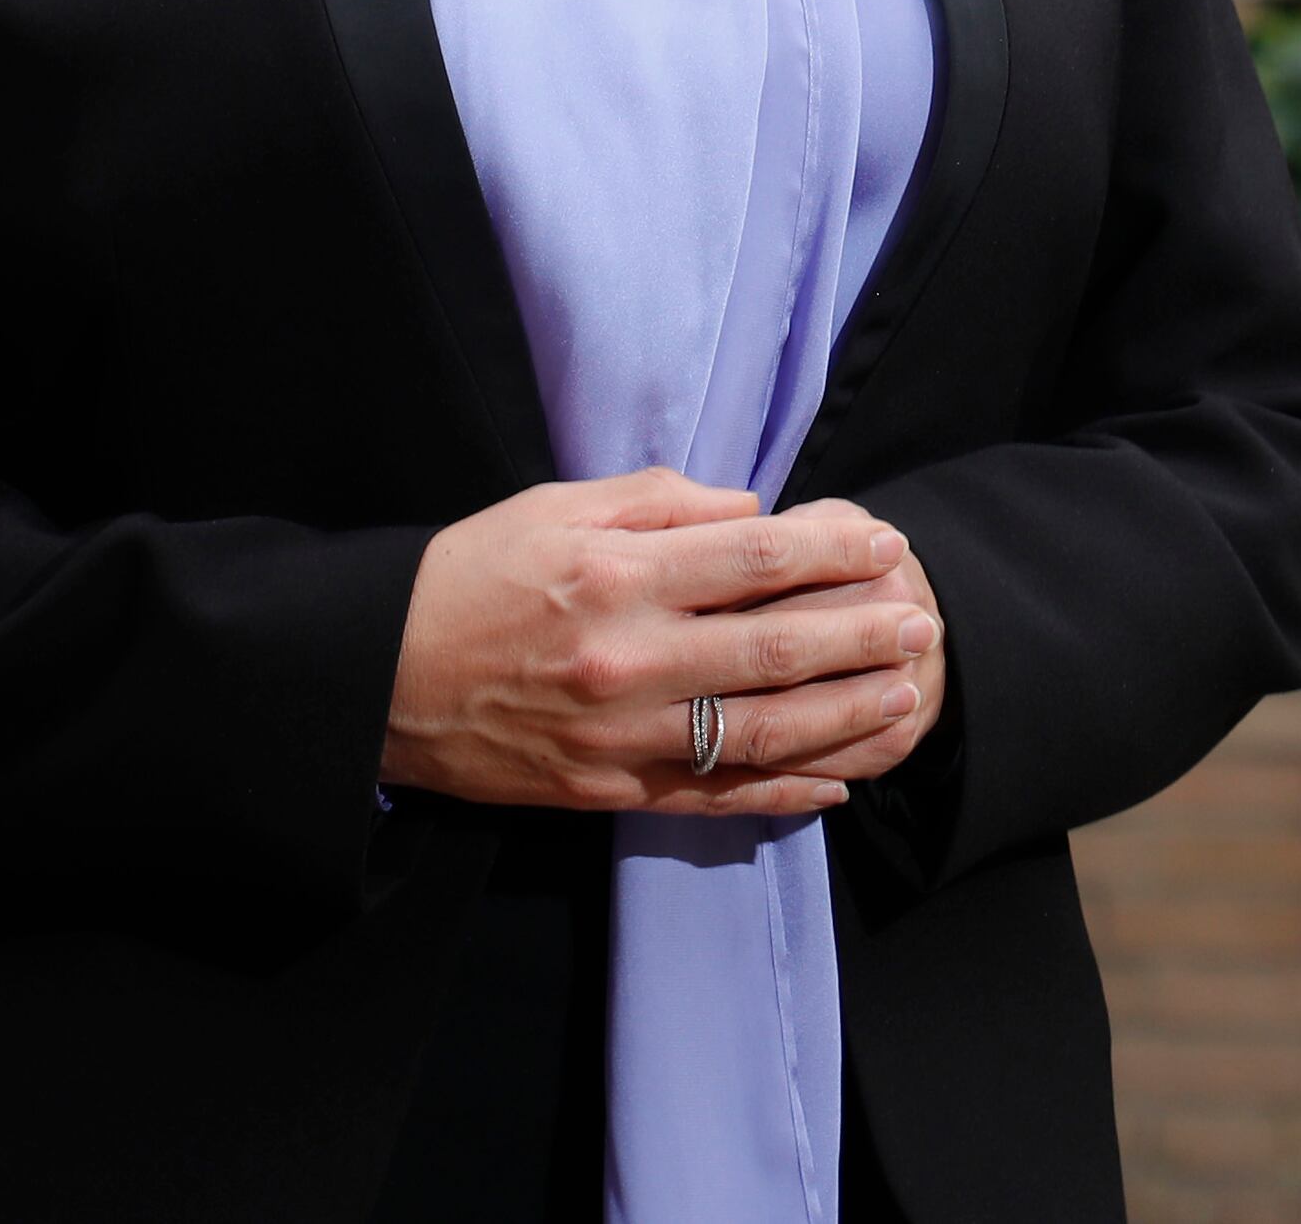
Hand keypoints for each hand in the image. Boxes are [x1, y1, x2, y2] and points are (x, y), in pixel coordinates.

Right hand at [382, 468, 941, 818]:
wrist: (379, 675)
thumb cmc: (472, 574)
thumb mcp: (555, 506)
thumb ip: (660, 503)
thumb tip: (752, 512)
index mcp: (618, 575)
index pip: (754, 560)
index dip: (834, 553)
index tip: (888, 547)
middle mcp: (628, 659)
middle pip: (775, 649)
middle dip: (861, 635)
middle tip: (921, 624)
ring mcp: (620, 735)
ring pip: (759, 731)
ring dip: (844, 716)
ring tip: (904, 697)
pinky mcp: (606, 790)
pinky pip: (711, 797)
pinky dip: (780, 793)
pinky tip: (835, 781)